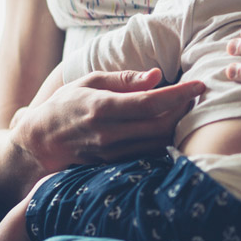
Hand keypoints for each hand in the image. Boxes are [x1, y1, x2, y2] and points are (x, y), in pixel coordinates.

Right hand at [12, 69, 203, 172]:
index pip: (151, 103)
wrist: (40, 142)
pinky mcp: (116, 164)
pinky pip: (150, 154)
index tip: (200, 84)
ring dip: (179, 125)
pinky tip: (170, 124)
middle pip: (162, 126)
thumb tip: (156, 75)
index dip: (180, 94)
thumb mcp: (90, 81)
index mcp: (103, 108)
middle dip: (185, 110)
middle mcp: (110, 134)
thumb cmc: (66, 104)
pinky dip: (165, 139)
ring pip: (160, 143)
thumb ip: (125, 79)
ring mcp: (113, 153)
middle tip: (194, 94)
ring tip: (185, 106)